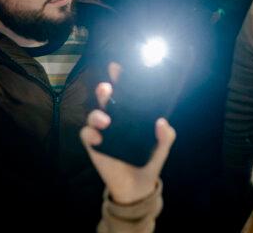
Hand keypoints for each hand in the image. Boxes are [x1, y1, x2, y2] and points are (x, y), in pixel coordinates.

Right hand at [80, 63, 175, 204]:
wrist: (137, 187)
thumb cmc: (149, 160)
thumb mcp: (162, 147)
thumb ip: (165, 136)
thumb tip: (162, 122)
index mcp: (131, 114)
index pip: (125, 92)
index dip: (120, 78)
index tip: (119, 67)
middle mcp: (116, 119)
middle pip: (106, 98)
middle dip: (104, 89)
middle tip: (108, 87)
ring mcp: (104, 132)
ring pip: (94, 114)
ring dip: (97, 113)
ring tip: (106, 119)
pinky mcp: (94, 147)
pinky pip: (87, 135)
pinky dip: (90, 133)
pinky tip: (99, 138)